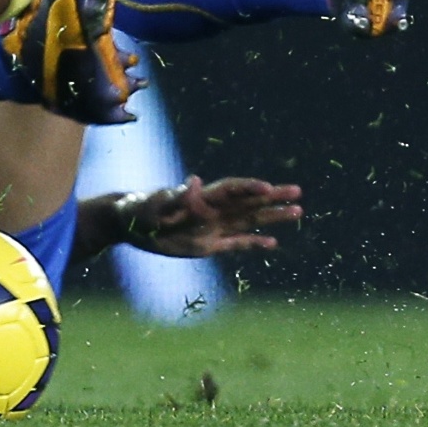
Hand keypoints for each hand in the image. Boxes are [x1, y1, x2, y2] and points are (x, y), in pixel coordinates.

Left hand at [127, 175, 302, 256]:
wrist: (129, 225)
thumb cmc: (139, 210)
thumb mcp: (156, 204)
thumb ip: (176, 197)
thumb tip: (195, 182)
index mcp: (201, 197)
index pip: (232, 190)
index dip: (250, 188)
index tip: (270, 188)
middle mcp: (213, 210)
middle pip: (248, 202)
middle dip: (273, 198)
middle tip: (298, 192)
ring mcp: (213, 226)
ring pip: (249, 220)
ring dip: (272, 217)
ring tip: (297, 212)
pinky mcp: (208, 244)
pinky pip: (237, 242)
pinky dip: (254, 242)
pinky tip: (273, 243)